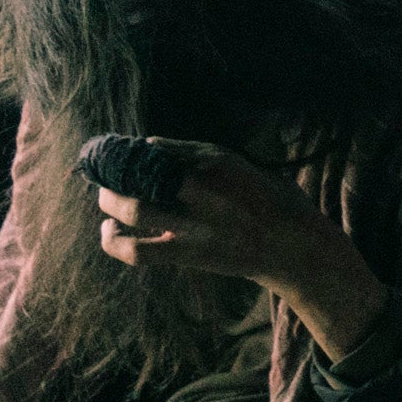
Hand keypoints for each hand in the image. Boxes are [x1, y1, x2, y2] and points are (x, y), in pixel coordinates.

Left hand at [96, 148, 395, 360]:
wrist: (295, 247)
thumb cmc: (269, 201)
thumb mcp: (244, 165)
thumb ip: (202, 156)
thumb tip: (151, 146)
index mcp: (219, 161)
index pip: (158, 149)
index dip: (130, 150)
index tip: (119, 152)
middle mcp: (205, 188)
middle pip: (140, 173)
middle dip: (115, 172)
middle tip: (106, 174)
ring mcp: (196, 224)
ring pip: (134, 209)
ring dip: (110, 201)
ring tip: (106, 199)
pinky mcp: (190, 254)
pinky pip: (138, 250)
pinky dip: (114, 241)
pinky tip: (108, 231)